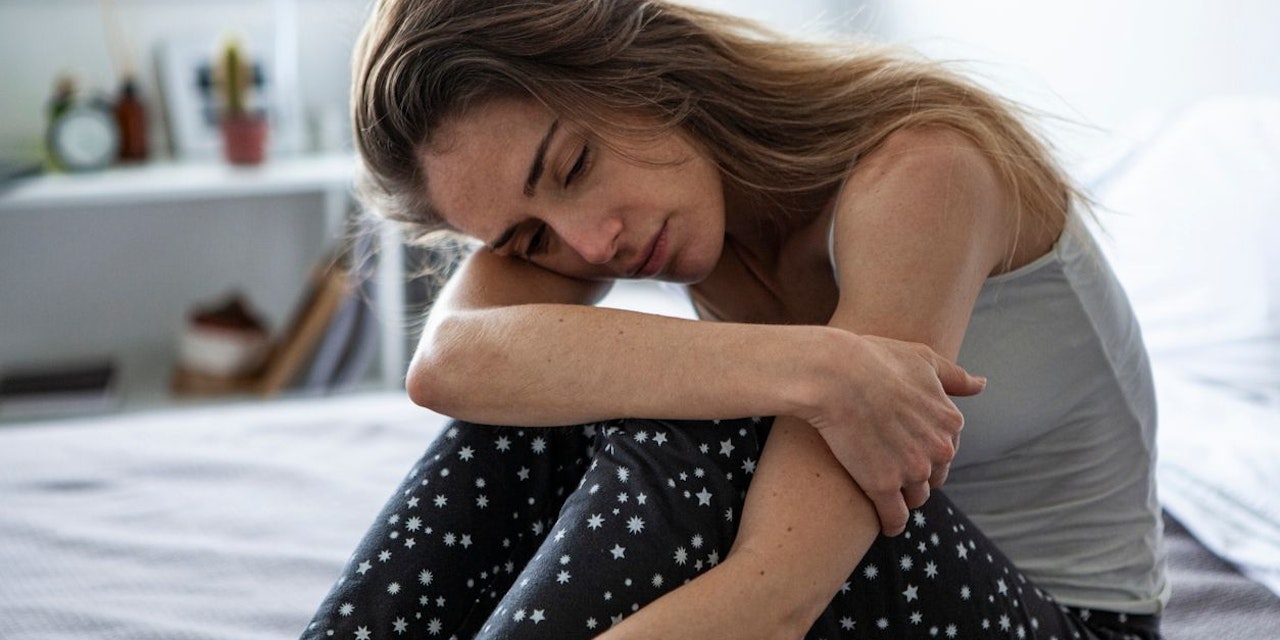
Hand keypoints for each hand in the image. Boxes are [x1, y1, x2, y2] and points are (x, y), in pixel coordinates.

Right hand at [799, 332, 984, 535]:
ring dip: (903, 497)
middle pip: (933, 476)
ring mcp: (911, 470)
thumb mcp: (923, 359)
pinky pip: (894, 518)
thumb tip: (981, 385)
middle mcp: (938, 450)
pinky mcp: (882, 486)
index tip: (906, 446)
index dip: (925, 448)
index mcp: (950, 421)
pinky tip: (885, 524)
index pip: (947, 449)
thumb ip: (954, 377)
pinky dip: (891, 523)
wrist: (836, 374)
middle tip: (891, 466)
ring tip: (884, 491)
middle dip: (917, 474)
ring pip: (915, 498)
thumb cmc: (875, 359)